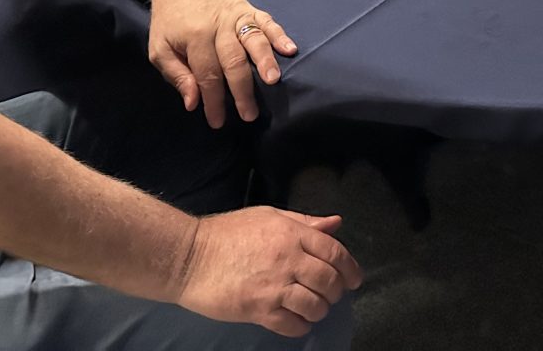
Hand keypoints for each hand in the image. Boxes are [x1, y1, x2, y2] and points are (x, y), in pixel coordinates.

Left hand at [145, 0, 296, 127]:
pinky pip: (267, 21)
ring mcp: (236, 15)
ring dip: (265, 60)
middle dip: (242, 90)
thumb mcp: (159, 49)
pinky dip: (279, 35)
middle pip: (233, 61)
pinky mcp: (249, 7)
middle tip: (249, 114)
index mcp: (194, 37)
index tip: (218, 122)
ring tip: (273, 81)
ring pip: (254, 39)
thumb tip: (194, 103)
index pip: (207, 75)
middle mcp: (218, 25)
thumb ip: (176, 76)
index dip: (213, 101)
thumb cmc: (169, 20)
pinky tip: (290, 50)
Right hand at [176, 207, 360, 336]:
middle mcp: (288, 259)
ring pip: (315, 305)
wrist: (189, 256)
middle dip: (337, 291)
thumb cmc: (227, 233)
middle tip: (332, 294)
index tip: (354, 279)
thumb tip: (335, 223)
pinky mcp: (257, 310)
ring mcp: (273, 286)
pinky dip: (300, 326)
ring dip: (319, 310)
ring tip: (313, 308)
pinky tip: (297, 321)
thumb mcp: (269, 216)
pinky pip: (292, 324)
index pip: (334, 251)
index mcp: (291, 233)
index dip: (350, 268)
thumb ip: (304, 222)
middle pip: (329, 280)